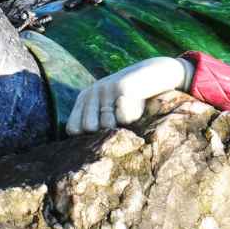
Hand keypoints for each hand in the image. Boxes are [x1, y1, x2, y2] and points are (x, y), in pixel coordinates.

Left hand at [66, 56, 192, 134]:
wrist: (156, 72)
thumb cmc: (135, 99)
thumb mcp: (111, 109)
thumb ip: (99, 125)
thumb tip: (91, 156)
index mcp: (85, 98)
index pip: (73, 128)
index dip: (85, 138)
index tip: (103, 137)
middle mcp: (92, 92)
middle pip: (88, 128)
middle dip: (103, 133)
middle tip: (121, 126)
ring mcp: (105, 89)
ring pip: (106, 125)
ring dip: (121, 127)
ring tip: (131, 115)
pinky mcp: (121, 87)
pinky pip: (124, 118)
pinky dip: (133, 118)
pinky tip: (139, 108)